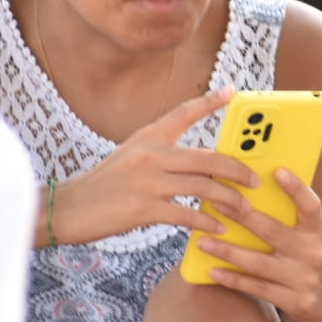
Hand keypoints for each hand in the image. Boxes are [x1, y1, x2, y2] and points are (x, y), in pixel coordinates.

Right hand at [45, 88, 257, 245]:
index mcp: (148, 137)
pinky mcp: (143, 207)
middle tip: (253, 180)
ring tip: (242, 209)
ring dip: (228, 200)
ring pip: (203, 186)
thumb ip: (160, 157)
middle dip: (236, 170)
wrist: (68, 208)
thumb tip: (198, 166)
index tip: (232, 92)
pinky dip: (206, 223)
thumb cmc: (103, 186)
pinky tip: (217, 229)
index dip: (210, 102)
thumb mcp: (130, 158)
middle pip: (207, 158)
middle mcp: (150, 154)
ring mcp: (147, 180)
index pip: (183, 113)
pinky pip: (186, 214)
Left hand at [195, 167, 321, 321]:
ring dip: (228, 251)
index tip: (278, 171)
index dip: (297, 188)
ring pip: (259, 262)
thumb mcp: (313, 241)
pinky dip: (233, 279)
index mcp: (319, 232)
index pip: (311, 206)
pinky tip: (213, 271)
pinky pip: (257, 288)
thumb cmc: (314, 265)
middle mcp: (313, 253)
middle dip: (242, 217)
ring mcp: (303, 279)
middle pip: (273, 231)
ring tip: (203, 241)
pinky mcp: (294, 301)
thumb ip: (292, 223)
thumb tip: (251, 197)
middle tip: (216, 203)